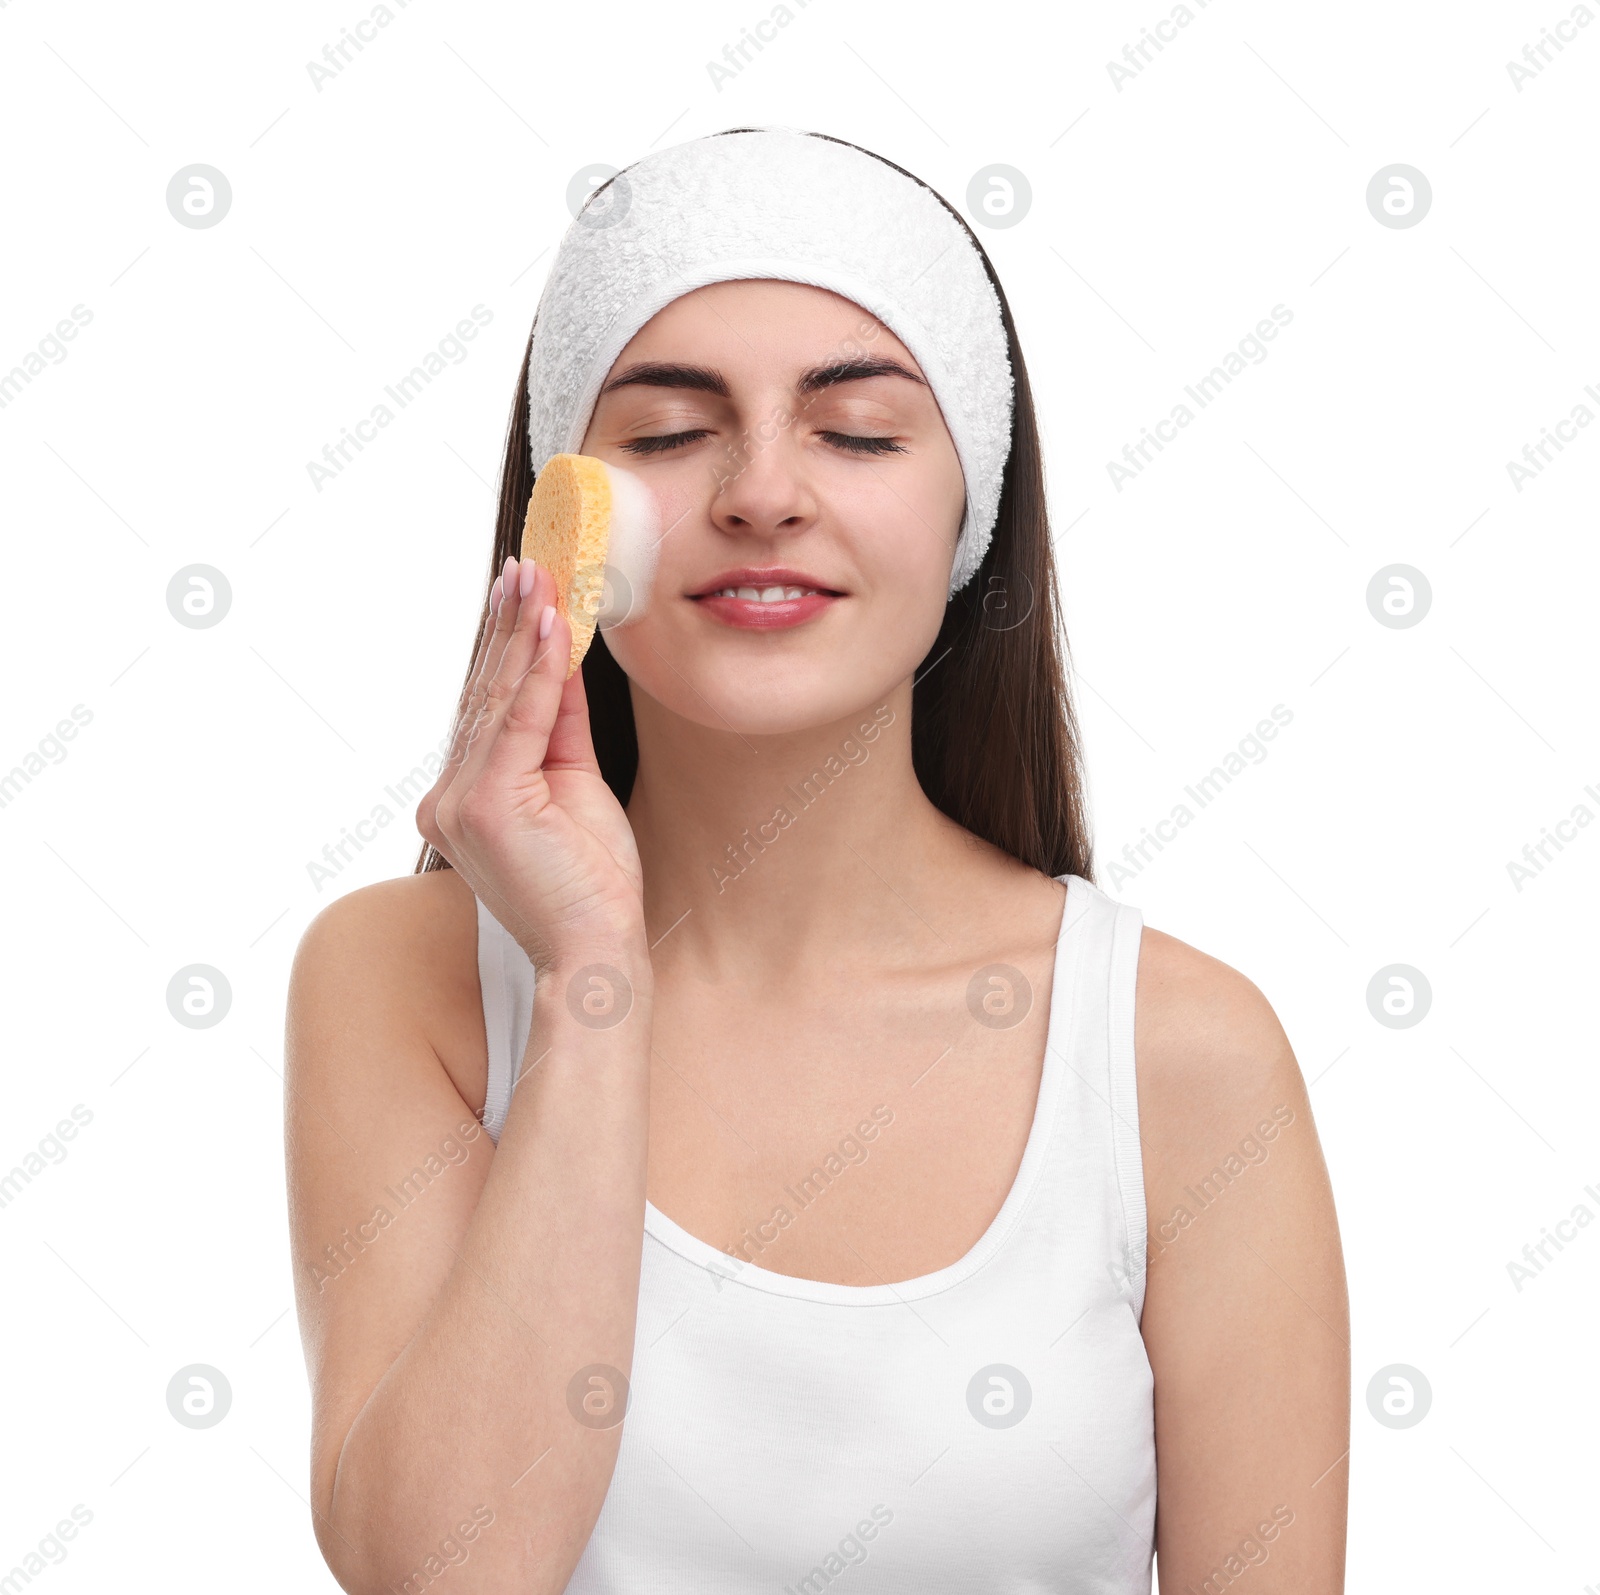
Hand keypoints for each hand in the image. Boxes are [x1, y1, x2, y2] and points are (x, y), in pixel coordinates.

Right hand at [417, 555, 645, 969]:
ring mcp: (459, 804)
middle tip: (529, 568)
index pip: (487, 708)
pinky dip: (539, 673)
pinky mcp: (484, 806)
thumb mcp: (576, 784)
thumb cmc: (590, 881)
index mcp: (462, 799)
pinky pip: (520, 723)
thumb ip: (561, 722)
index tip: (521, 592)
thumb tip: (562, 655)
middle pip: (486, 696)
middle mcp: (448, 799)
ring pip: (499, 702)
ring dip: (523, 636)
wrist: (597, 949)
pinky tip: (553, 630)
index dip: (505, 647)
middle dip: (510, 627)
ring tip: (541, 582)